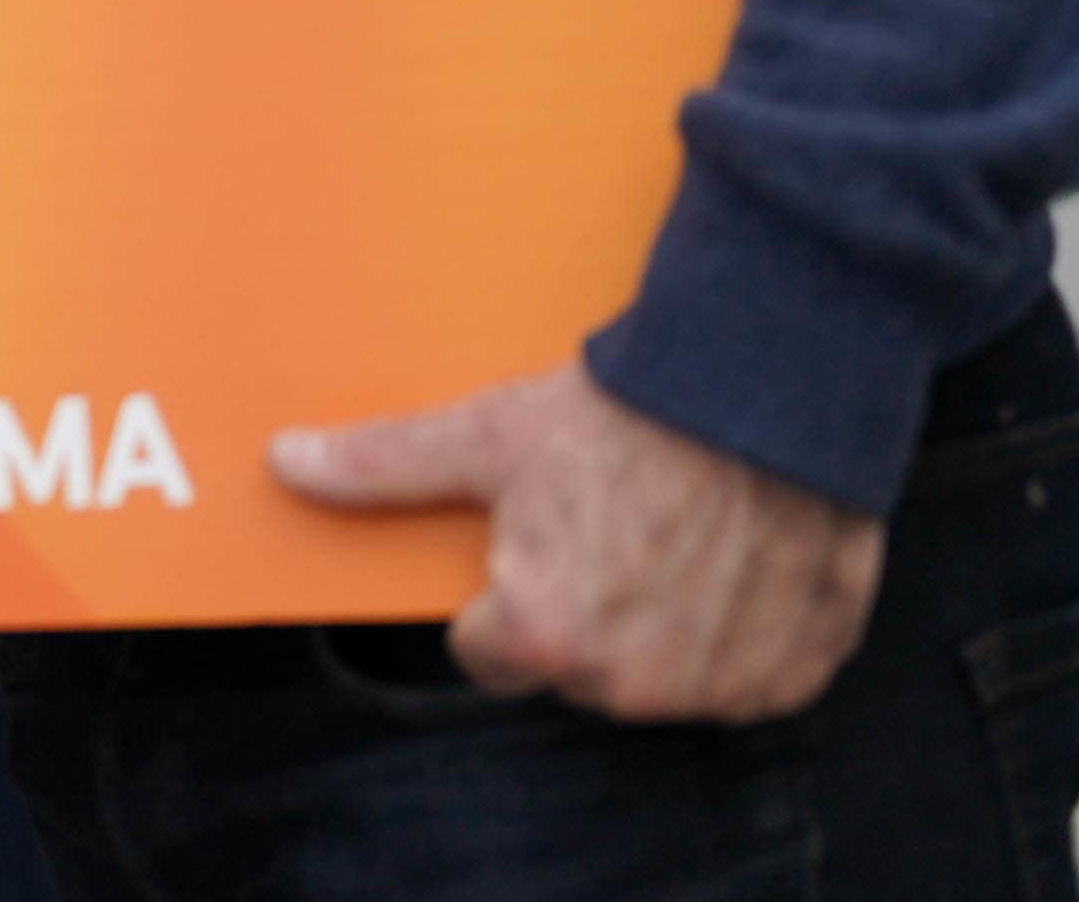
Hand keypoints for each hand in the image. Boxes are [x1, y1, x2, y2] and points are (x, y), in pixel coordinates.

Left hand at [270, 363, 882, 718]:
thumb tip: (284, 462)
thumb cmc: (616, 415)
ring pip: (663, 676)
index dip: (505, 592)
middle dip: (583, 610)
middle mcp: (634, 685)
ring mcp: (721, 686)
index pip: (490, 651)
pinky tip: (732, 561)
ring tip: (670, 535)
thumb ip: (378, 468)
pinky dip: (741, 631)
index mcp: (546, 638)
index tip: (537, 537)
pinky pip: (748, 675)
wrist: (760, 392)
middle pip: (578, 668)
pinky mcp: (794, 673)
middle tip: (606, 525)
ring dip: (663, 626)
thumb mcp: (482, 436)